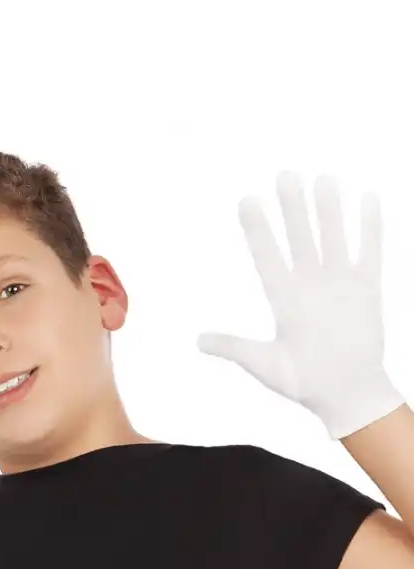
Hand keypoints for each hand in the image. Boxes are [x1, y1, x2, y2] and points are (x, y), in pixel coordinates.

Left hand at [196, 170, 404, 439]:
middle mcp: (310, 286)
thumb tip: (198, 342)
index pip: (268, 256)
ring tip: (323, 178)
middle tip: (285, 174)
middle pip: (299, 238)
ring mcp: (339, 285)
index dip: (258, 229)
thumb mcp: (264, 364)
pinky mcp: (366, 290)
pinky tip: (366, 199)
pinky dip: (368, 228)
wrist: (346, 394)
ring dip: (329, 210)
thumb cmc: (304, 384)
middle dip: (293, 208)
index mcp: (284, 300)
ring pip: (332, 237)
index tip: (246, 201)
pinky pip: (369, 252)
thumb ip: (235, 348)